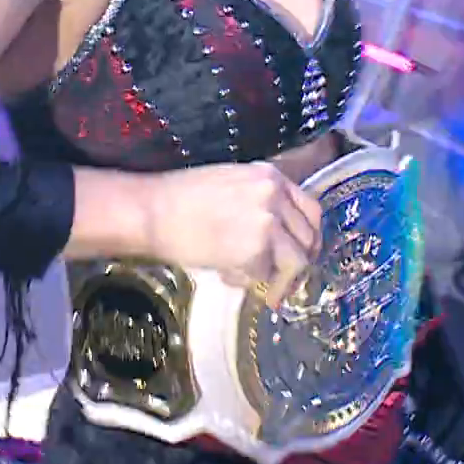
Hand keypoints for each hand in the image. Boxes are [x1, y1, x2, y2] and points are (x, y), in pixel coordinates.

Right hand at [145, 162, 321, 308]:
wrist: (152, 210)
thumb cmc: (181, 199)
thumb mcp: (231, 184)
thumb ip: (260, 202)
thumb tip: (277, 237)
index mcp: (270, 175)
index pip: (311, 209)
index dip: (310, 237)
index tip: (303, 254)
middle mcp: (274, 194)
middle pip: (309, 237)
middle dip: (300, 264)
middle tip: (286, 282)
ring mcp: (267, 220)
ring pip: (296, 261)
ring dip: (280, 280)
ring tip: (260, 287)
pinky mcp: (254, 247)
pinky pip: (265, 274)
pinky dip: (249, 282)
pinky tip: (226, 276)